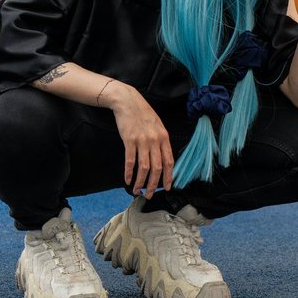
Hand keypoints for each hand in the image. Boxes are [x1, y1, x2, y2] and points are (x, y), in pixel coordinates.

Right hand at [103, 81, 173, 198]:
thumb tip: (162, 159)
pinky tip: (127, 180)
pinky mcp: (129, 140)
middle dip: (154, 184)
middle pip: (157, 168)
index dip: (169, 176)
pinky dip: (129, 173)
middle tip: (149, 194)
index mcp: (164, 137)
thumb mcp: (157, 126)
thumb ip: (160, 141)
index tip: (168, 187)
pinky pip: (130, 161)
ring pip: (144, 167)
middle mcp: (155, 140)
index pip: (169, 161)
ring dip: (141, 182)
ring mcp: (142, 140)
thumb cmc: (143, 115)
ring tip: (136, 191)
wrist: (128, 102)